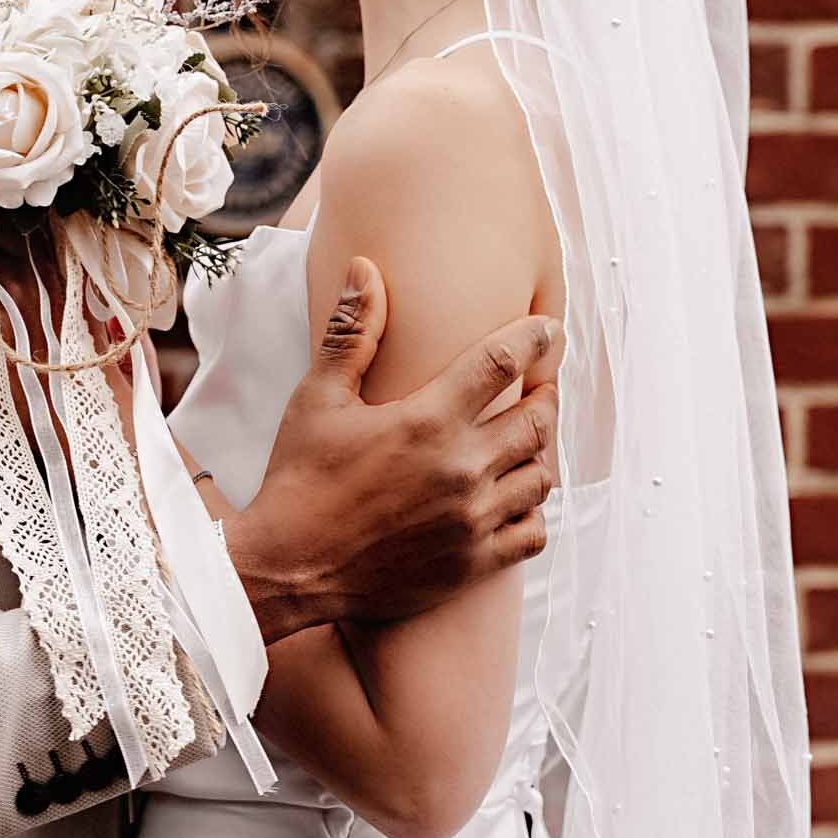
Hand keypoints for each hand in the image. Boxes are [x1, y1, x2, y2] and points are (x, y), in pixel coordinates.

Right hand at [225, 257, 561, 644]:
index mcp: (428, 420)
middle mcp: (461, 468)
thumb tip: (365, 267)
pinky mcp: (472, 563)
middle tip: (540, 387)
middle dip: (545, 396)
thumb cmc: (299, 480)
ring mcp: (472, 520)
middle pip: (537, 420)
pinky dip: (532, 513)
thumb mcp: (317, 400)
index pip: (503, 361)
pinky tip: (513, 500)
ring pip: (540, 477)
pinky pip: (532, 533)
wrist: (288, 571)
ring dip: (539, 454)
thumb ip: (352, 333)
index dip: (535, 337)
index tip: (549, 330)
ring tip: (526, 442)